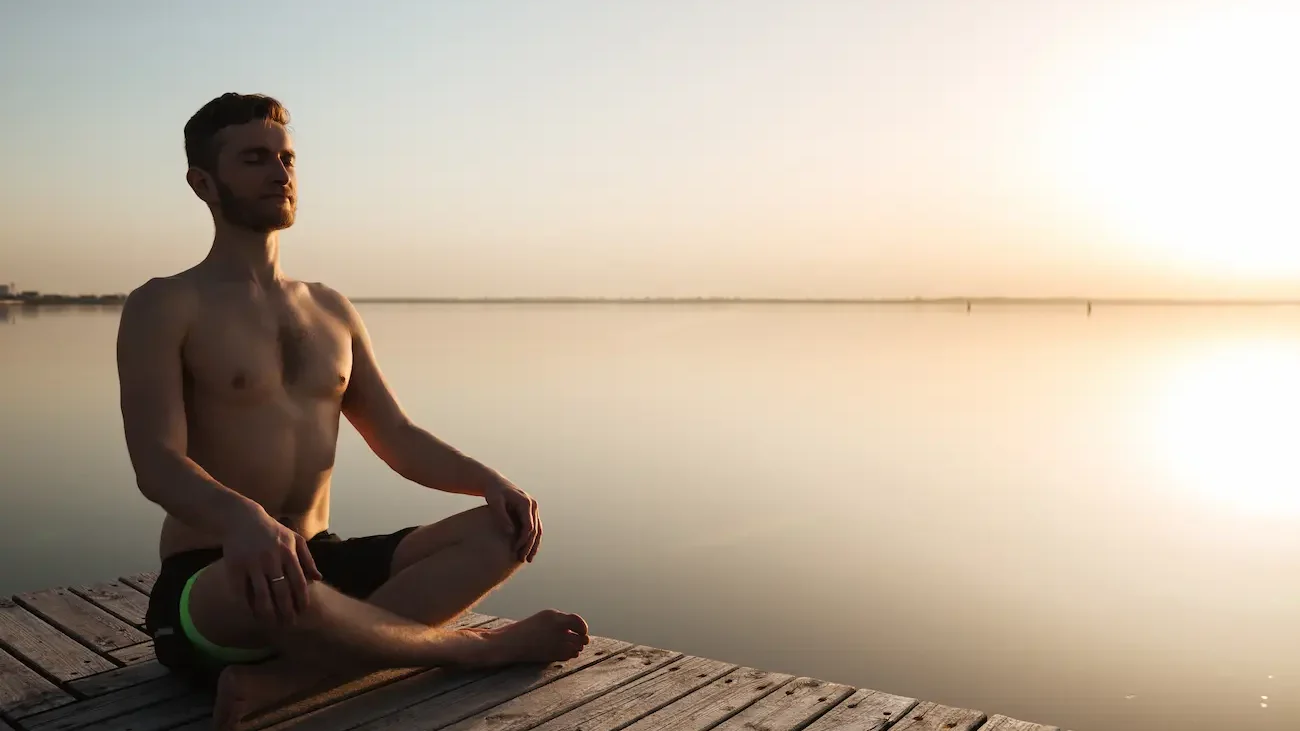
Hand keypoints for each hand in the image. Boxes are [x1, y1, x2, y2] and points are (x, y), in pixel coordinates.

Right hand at [222, 506, 322, 624]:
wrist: (242, 519)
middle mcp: (271, 559)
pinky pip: (241, 592)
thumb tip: (318, 578)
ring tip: (271, 624)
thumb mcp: (294, 538)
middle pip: (281, 591)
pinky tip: (251, 615)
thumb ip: (307, 558)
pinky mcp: (234, 567)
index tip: (302, 612)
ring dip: (268, 613)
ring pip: (262, 595)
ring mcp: (252, 563)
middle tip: (289, 624)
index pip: (298, 581)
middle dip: (286, 611)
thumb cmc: (272, 530)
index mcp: (288, 552)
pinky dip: (247, 605)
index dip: (301, 599)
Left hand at [482, 471, 540, 562]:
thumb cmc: (493, 492)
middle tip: (524, 559)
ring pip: (538, 530)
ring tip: (528, 559)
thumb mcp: (495, 503)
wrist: (495, 483)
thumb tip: (510, 533)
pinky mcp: (530, 512)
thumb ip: (502, 517)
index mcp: (526, 503)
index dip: (523, 539)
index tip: (515, 550)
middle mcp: (533, 505)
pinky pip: (534, 528)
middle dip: (530, 546)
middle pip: (536, 530)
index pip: (529, 526)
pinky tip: (527, 550)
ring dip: (534, 545)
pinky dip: (532, 540)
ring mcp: (533, 509)